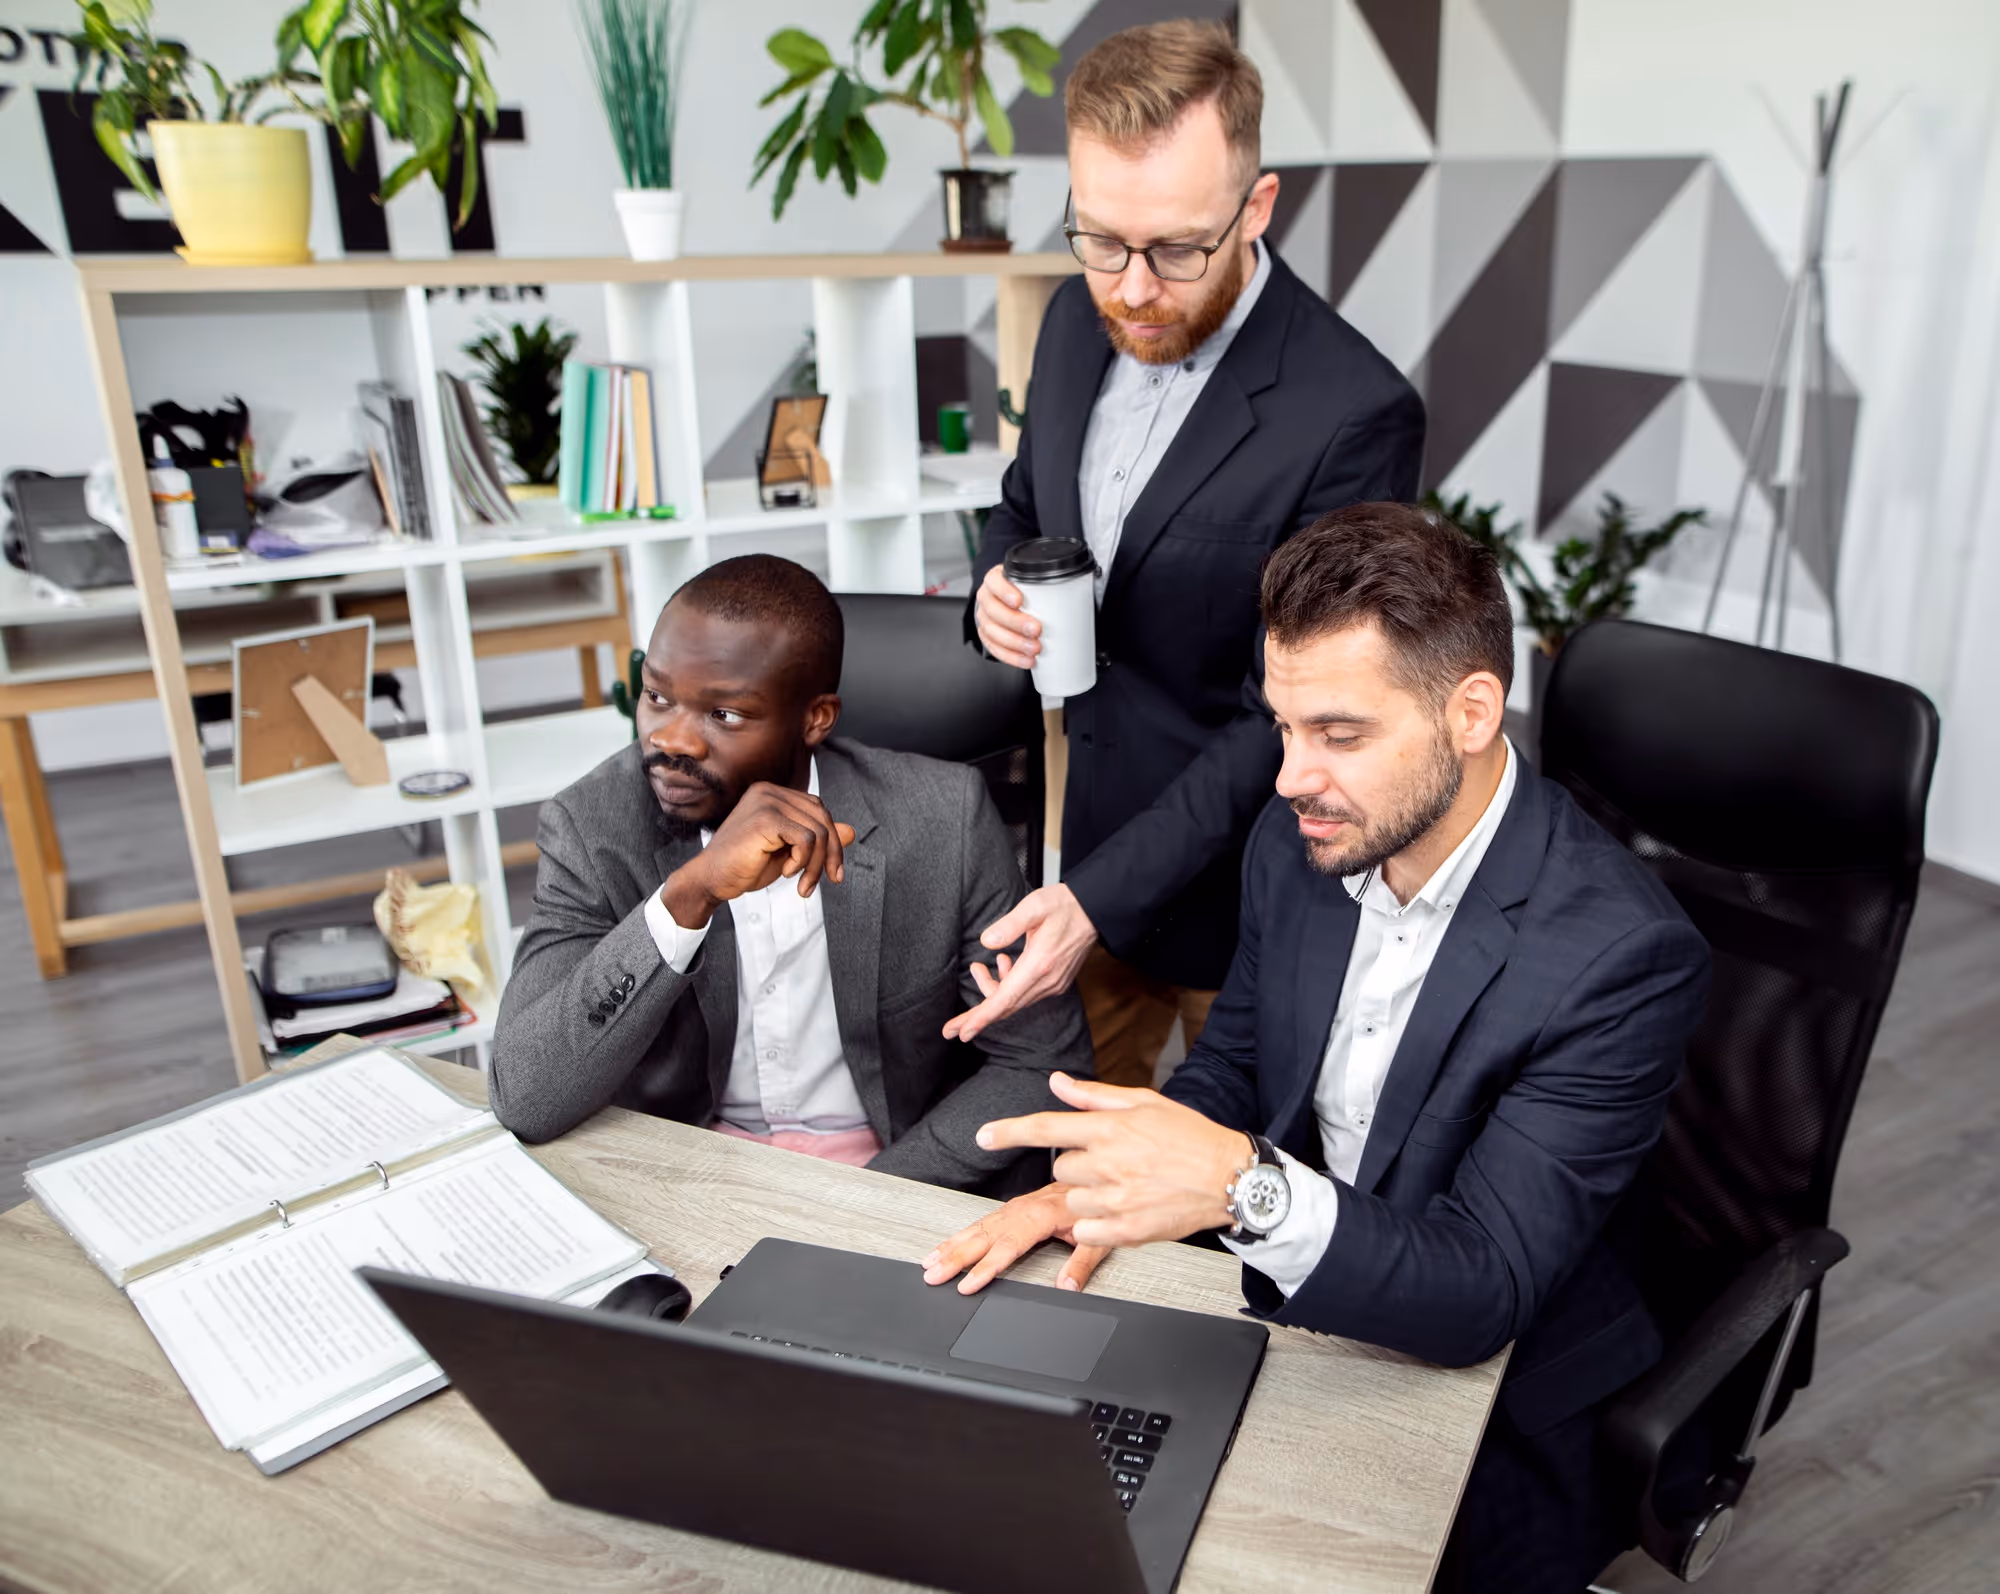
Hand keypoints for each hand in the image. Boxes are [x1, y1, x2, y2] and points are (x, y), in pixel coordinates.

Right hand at [660, 782, 856, 928]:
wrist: (712, 879)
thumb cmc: (745, 865)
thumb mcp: (789, 852)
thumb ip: (818, 839)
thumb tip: (851, 832)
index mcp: (773, 793)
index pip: (818, 810)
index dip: (832, 842)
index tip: (833, 872)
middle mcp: (770, 791)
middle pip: (822, 818)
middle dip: (832, 854)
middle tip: (829, 881)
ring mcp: (767, 801)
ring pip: (818, 832)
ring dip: (816, 865)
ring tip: (802, 884)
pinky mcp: (766, 818)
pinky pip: (806, 840)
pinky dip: (803, 862)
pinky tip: (786, 872)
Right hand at [921, 1183, 1110, 1295]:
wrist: (1100, 1173)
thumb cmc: (1100, 1205)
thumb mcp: (1102, 1237)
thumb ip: (1083, 1263)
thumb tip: (1067, 1287)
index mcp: (1043, 1215)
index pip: (1008, 1246)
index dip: (986, 1267)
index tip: (967, 1284)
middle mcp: (1024, 1209)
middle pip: (984, 1236)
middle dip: (955, 1257)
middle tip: (933, 1275)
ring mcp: (1016, 1207)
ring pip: (977, 1227)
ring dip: (951, 1245)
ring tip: (930, 1262)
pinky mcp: (1013, 1207)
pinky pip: (982, 1221)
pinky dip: (960, 1234)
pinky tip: (947, 1245)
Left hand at [943, 884, 1097, 1043]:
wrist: (1095, 910)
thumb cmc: (1064, 905)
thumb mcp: (1035, 906)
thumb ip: (1009, 924)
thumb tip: (987, 942)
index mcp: (1039, 964)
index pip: (1004, 999)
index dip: (981, 1018)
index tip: (961, 1032)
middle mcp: (1047, 981)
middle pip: (1006, 1008)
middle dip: (977, 1018)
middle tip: (951, 1029)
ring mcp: (1053, 984)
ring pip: (1015, 1000)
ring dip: (992, 990)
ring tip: (977, 967)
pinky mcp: (1056, 982)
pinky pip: (1026, 994)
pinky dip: (1007, 985)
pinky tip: (1003, 963)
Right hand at [975, 564, 1039, 669]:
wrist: (1007, 601)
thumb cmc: (1022, 590)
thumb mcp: (1030, 581)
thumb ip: (1044, 584)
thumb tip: (1076, 593)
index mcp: (995, 580)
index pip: (994, 582)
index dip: (1004, 591)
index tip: (1019, 601)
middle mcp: (987, 598)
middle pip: (994, 610)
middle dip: (1015, 622)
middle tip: (1036, 630)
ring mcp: (984, 618)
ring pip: (992, 631)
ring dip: (1015, 643)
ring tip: (1034, 649)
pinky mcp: (986, 636)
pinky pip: (994, 648)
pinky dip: (1011, 656)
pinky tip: (1025, 659)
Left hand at [975, 1072, 1251, 1249]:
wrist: (1231, 1178)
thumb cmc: (1190, 1136)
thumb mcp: (1145, 1102)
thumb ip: (1095, 1095)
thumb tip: (1057, 1082)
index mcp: (1111, 1127)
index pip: (1046, 1126)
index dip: (1009, 1131)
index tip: (983, 1136)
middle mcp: (1109, 1162)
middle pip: (1059, 1167)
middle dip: (1076, 1165)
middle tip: (1110, 1162)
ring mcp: (1116, 1199)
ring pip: (1071, 1200)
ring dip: (1087, 1195)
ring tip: (1123, 1186)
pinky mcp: (1126, 1230)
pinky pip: (1084, 1232)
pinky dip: (1095, 1225)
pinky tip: (1121, 1211)